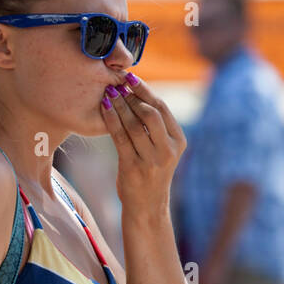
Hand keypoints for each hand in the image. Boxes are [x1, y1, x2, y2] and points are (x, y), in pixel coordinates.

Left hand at [101, 73, 186, 215]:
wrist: (147, 206)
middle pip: (150, 113)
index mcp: (179, 141)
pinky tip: (104, 108)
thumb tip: (137, 94)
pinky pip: (119, 138)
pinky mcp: (133, 167)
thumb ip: (156, 127)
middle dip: (132, 95)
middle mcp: (168, 150)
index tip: (130, 77)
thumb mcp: (162, 150)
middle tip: (116, 83)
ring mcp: (151, 160)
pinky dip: (111, 120)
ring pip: (134, 124)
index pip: (162, 109)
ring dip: (119, 105)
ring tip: (108, 93)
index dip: (145, 90)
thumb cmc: (151, 173)